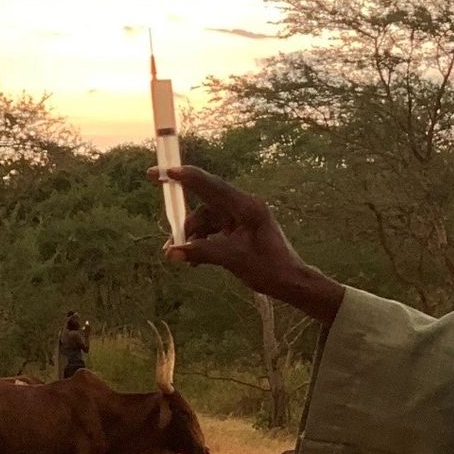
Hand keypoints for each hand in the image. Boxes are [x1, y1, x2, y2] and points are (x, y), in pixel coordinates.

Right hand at [148, 165, 344, 323]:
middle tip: (167, 231)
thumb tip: (171, 253)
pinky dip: (202, 242)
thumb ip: (201, 252)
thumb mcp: (232, 259)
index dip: (185, 177)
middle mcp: (243, 207)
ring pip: (207, 220)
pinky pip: (214, 230)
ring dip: (192, 236)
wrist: (290, 281)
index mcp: (246, 206)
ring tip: (178, 255)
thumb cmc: (269, 268)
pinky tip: (192, 260)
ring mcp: (241, 219)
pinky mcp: (240, 230)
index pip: (210, 185)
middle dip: (184, 220)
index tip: (163, 172)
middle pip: (205, 204)